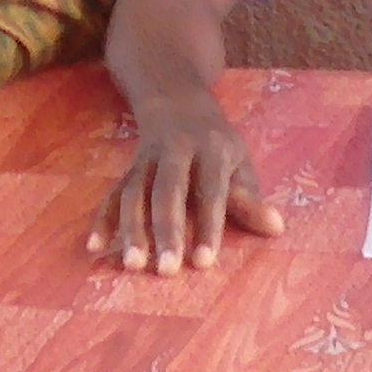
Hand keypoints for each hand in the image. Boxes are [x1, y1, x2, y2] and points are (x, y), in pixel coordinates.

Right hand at [90, 91, 281, 275]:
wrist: (177, 101)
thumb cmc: (216, 143)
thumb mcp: (239, 161)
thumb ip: (250, 198)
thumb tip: (276, 229)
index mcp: (211, 150)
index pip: (210, 192)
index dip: (208, 227)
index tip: (203, 263)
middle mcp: (175, 152)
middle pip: (167, 193)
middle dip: (165, 232)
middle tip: (165, 271)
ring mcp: (147, 159)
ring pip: (135, 193)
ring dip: (131, 230)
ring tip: (132, 265)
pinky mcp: (128, 169)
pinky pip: (112, 194)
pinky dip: (102, 220)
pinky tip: (96, 247)